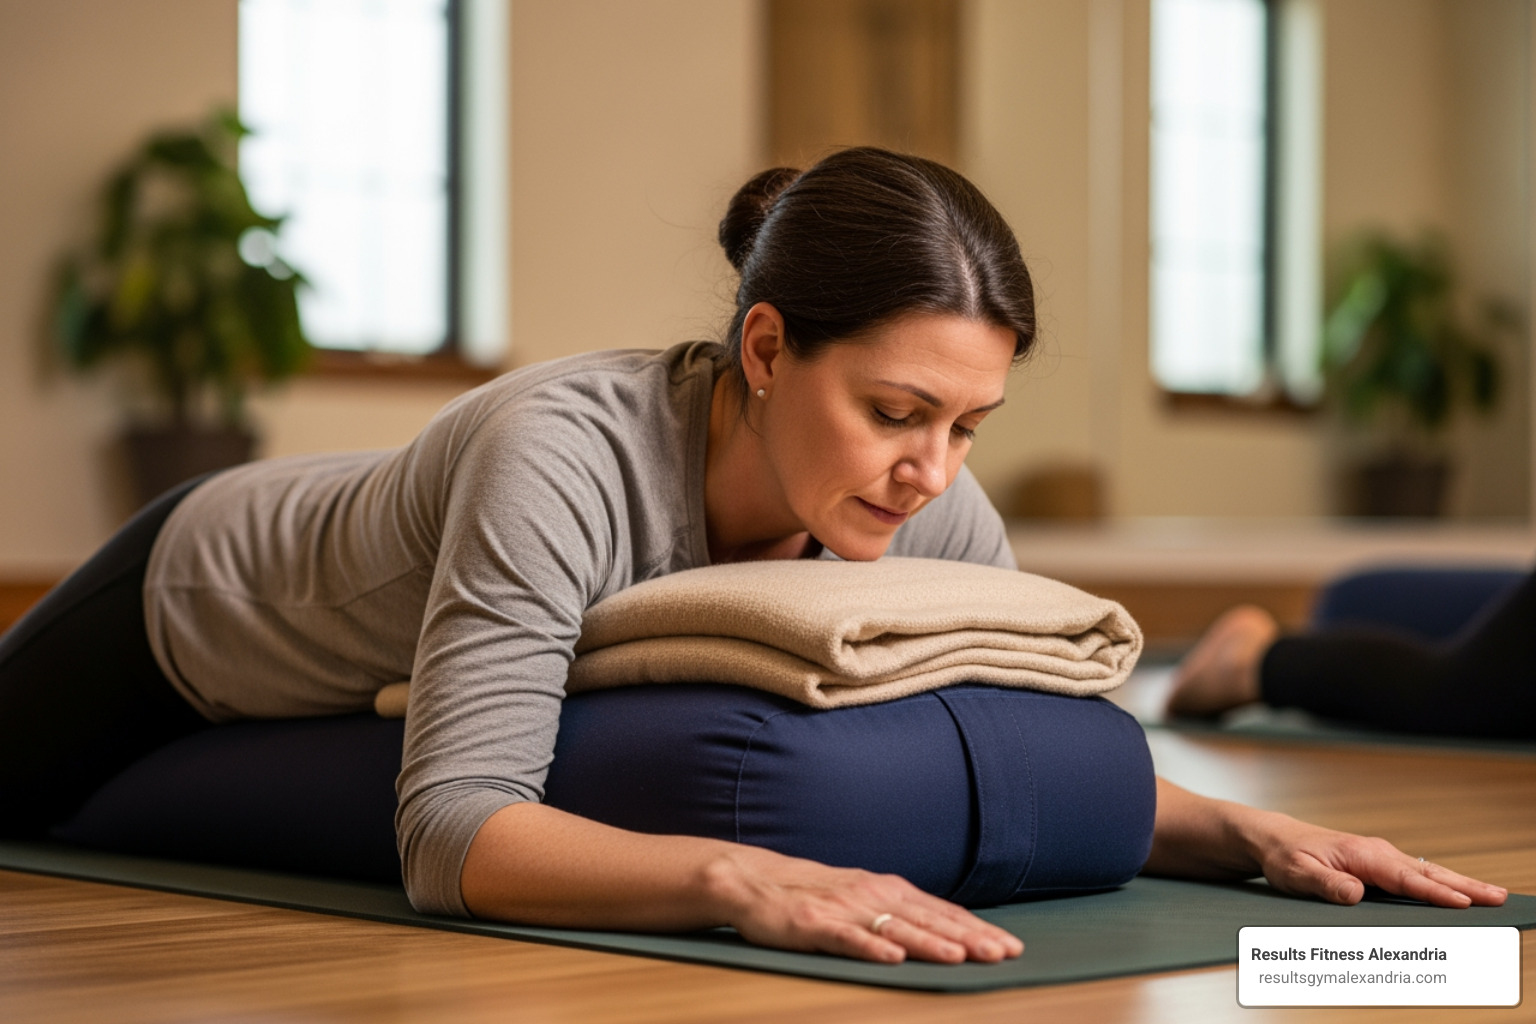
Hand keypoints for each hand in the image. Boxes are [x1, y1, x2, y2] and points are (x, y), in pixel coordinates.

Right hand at [703, 844, 1022, 963]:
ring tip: (960, 956)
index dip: (977, 929)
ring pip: (896, 927)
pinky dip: (872, 946)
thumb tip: (947, 930)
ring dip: (930, 942)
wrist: (755, 881)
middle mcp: (873, 894)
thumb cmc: (814, 894)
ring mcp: (845, 908)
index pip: (942, 911)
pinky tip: (893, 957)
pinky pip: (848, 937)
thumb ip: (900, 912)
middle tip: (1003, 954)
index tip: (1010, 946)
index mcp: (888, 890)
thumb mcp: (864, 898)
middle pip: (928, 919)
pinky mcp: (815, 922)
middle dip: (969, 938)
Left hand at [1246, 812, 1508, 908]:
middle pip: (1427, 872)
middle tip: (1499, 897)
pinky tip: (1457, 894)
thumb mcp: (1296, 873)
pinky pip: (1415, 874)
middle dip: (1464, 885)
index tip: (1463, 902)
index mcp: (1361, 854)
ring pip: (1426, 871)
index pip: (1404, 878)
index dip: (1434, 892)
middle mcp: (1376, 852)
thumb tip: (1356, 893)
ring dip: (1459, 883)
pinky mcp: (1378, 863)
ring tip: (1492, 896)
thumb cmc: (1284, 856)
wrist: (1274, 839)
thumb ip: (1325, 884)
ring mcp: (1379, 857)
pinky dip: (1441, 882)